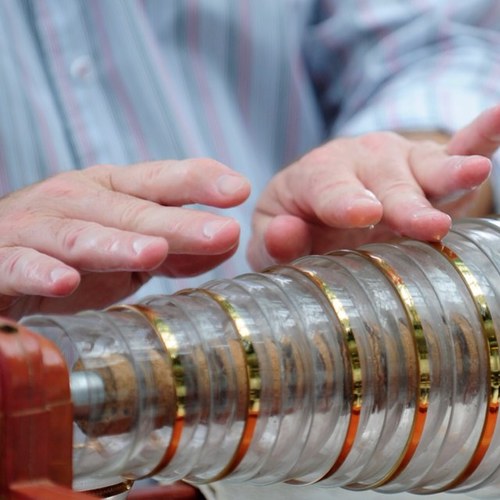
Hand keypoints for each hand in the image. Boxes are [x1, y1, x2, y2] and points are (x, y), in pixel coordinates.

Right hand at [0, 159, 249, 317]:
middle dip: (178, 223)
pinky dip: (40, 272)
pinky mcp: (2, 260)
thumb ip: (176, 246)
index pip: (161, 179)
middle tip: (222, 232)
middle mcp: (76, 201)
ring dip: (116, 244)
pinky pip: (20, 265)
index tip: (239, 188)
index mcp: (110, 191)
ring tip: (153, 252)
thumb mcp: (129, 247)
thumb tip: (227, 242)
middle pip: (133, 210)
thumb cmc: (71, 252)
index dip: (199, 179)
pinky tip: (65, 282)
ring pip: (80, 235)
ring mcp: (37, 228)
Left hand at [248, 105, 499, 269]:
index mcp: (316, 178)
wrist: (326, 200)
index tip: (364, 213)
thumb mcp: (276, 233)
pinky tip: (498, 118)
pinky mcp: (429, 169)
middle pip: (384, 183)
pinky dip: (480, 138)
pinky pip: (458, 149)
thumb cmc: (300, 220)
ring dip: (449, 173)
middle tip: (425, 225)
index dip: (344, 202)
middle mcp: (360, 162)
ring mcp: (398, 163)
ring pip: (425, 169)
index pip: (328, 188)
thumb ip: (275, 238)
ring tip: (474, 173)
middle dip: (404, 204)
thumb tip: (285, 233)